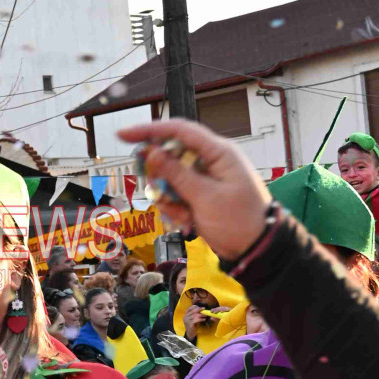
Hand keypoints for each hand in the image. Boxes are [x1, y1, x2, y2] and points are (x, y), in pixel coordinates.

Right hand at [119, 119, 271, 259]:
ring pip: (168, 177)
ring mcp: (203, 177)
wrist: (255, 249)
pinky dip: (174, 207)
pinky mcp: (198, 194)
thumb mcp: (205, 197)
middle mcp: (209, 160)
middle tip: (155, 191)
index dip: (149, 130)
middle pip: (169, 154)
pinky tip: (187, 220)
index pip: (179, 130)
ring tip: (182, 214)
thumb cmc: (239, 220)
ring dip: (167, 196)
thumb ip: (177, 174)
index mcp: (218, 152)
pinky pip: (174, 193)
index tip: (123, 135)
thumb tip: (151, 152)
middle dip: (158, 174)